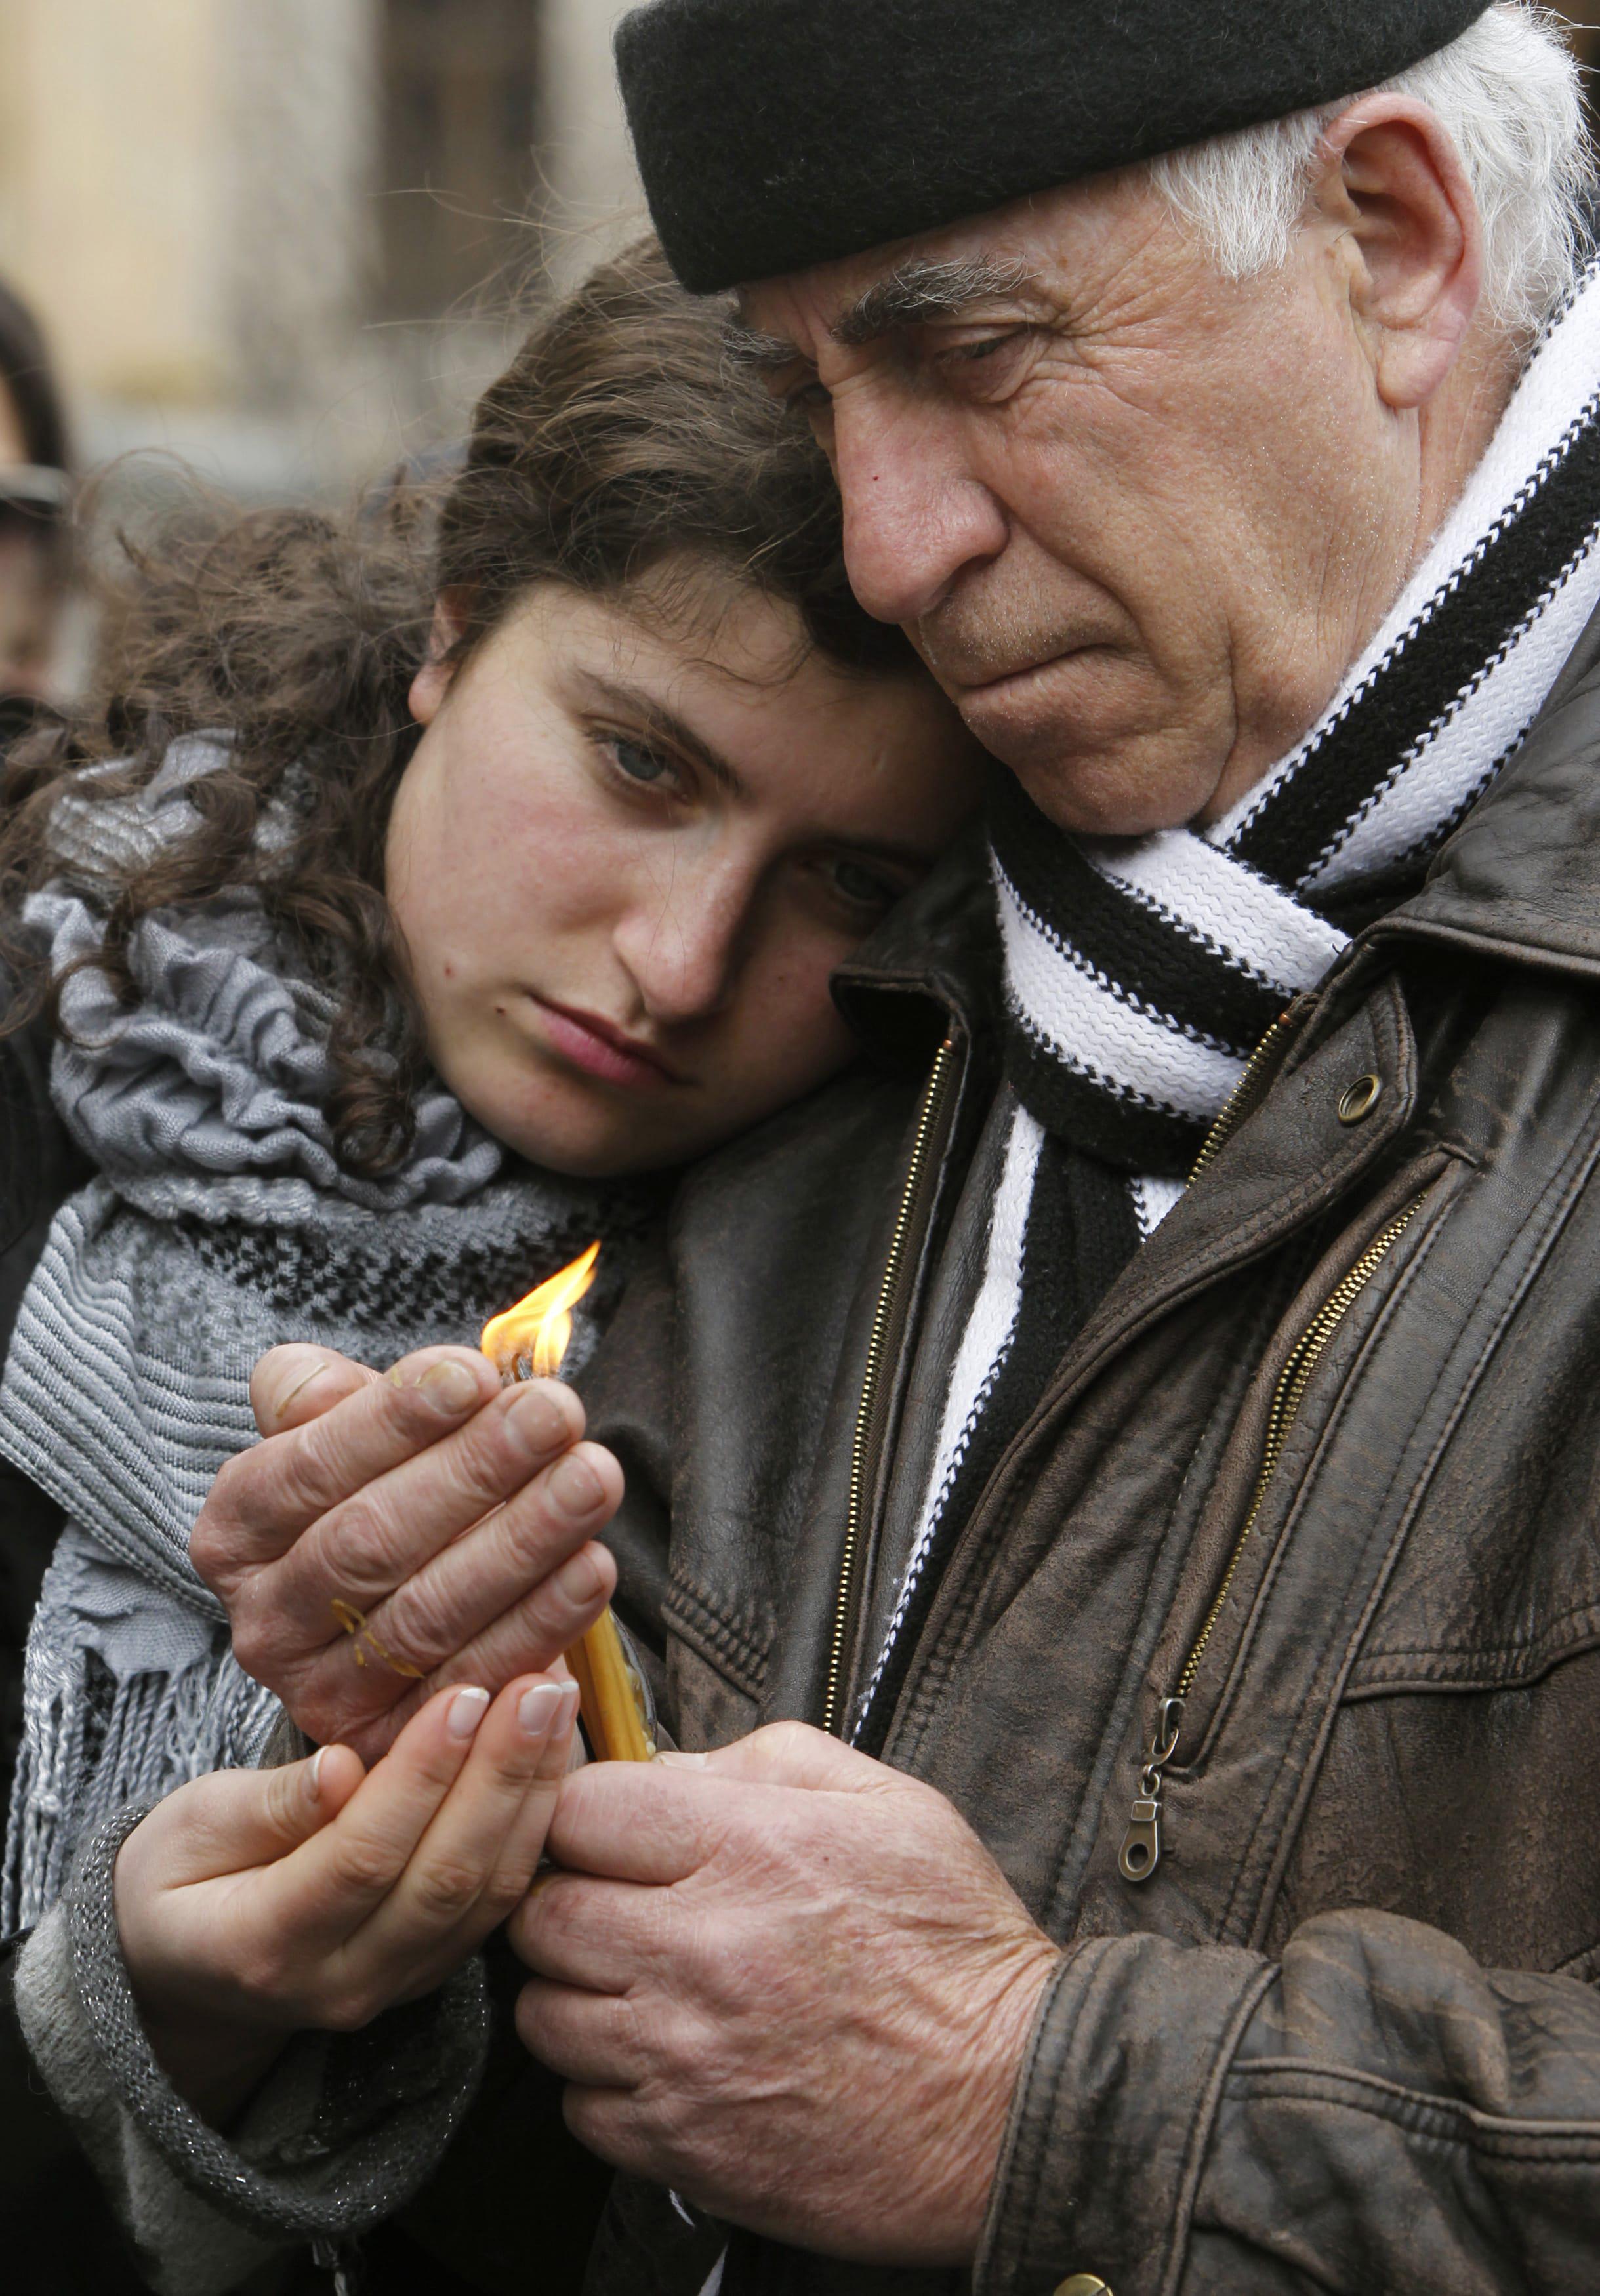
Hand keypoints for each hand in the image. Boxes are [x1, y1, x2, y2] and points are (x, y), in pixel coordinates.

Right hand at [115, 1671, 580, 2125]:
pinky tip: (553, 1751)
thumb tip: (342, 1767)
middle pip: (443, 1880)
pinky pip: (498, 1899)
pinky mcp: (434, 1967)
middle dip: (501, 1773)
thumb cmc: (177, 1880)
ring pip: (486, 1894)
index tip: (464, 1695)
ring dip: (532, 1791)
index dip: (420, 1777)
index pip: (361, 1859)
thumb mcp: (188, 1830)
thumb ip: (267, 1805)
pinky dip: (534, 1821)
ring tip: (558, 1701)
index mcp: (262, 1946)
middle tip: (540, 1685)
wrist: (182, 1969)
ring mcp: (396, 1985)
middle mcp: (341, 1981)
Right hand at [190, 1342, 622, 1759]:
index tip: (475, 1376)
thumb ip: (318, 1395)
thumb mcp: (339, 1431)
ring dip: (522, 1542)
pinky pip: (475, 1679)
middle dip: (474, 1471)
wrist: (417, 1604)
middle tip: (556, 1414)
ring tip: (591, 1479)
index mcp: (236, 1532)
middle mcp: (265, 1621)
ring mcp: (324, 1694)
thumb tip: (320, 1385)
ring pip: (427, 1615)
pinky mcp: (394, 1745)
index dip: (393, 1420)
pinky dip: (541, 1624)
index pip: (308, 1468)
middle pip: (370, 1542)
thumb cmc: (388, 1492)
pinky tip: (591, 1569)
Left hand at [509, 1723, 1059, 2266]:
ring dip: (579, 1997)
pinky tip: (667, 2062)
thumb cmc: (958, 1950)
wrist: (1015, 2103)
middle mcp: (699, 1949)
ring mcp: (683, 2056)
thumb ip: (768, 1759)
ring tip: (642, 1989)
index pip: (578, 1808)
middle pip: (541, 1913)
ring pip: (543, 2016)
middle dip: (568, 1902)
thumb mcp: (890, 1804)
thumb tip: (667, 1767)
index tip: (609, 1832)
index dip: (582, 1813)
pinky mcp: (684, 2146)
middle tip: (620, 1910)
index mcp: (748, 1848)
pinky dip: (608, 2087)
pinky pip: (581, 2109)